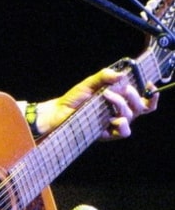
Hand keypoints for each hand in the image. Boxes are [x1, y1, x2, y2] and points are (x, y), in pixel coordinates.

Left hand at [35, 68, 157, 138]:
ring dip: (121, 103)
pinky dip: (122, 123)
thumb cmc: (75, 98)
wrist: (59, 112)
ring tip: (105, 95)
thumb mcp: (89, 83)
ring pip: (131, 115)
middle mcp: (120, 112)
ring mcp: (114, 123)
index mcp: (120, 100)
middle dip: (133, 95)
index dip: (151, 94)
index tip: (150, 85)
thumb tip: (122, 75)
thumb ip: (104, 76)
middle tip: (120, 88)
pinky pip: (124, 131)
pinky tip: (113, 117)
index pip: (143, 99)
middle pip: (140, 106)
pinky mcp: (108, 134)